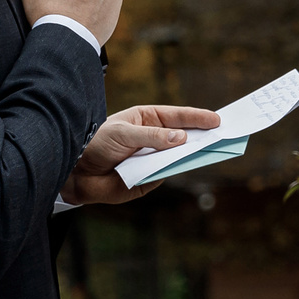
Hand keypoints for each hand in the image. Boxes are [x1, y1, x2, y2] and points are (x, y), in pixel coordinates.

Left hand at [59, 105, 223, 206]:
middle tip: (223, 136)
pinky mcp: (147, 180)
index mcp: (147, 120)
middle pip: (183, 137)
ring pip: (177, 157)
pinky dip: (173, 172)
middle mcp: (153, 140)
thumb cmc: (96, 143)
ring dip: (192, 155)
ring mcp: (151, 160)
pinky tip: (183, 167)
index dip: (197, 118)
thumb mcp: (124, 133)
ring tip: (210, 151)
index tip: (217, 119)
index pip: (177, 117)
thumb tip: (180, 139)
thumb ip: (152, 137)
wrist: (74, 171)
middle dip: (201, 137)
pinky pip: (165, 175)